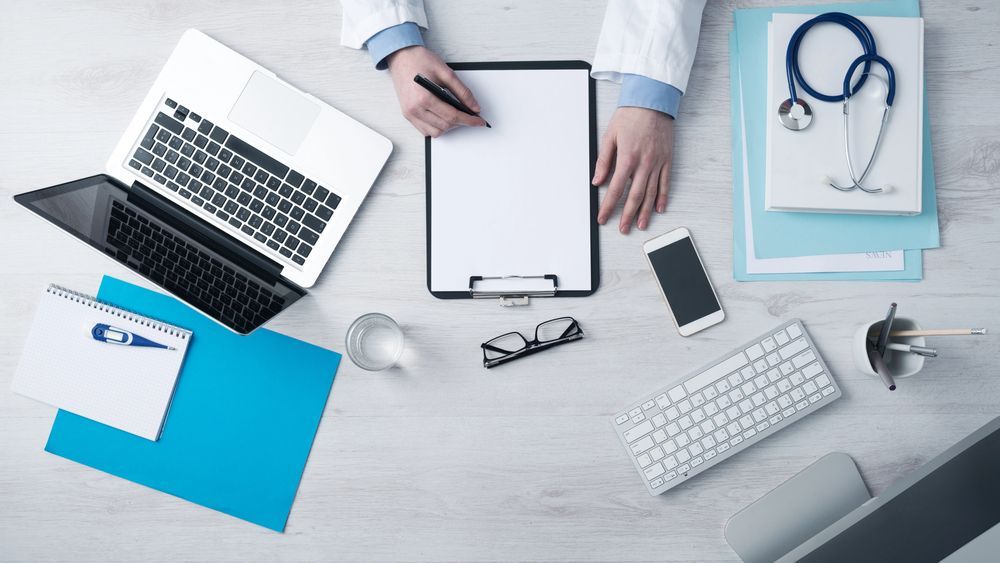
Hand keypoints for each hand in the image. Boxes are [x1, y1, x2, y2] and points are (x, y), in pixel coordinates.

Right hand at [386, 45, 486, 136]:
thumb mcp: (446, 72)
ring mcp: (410, 114)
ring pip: (436, 132)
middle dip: (461, 123)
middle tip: (470, 115)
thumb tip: (474, 106)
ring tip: (456, 115)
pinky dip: (437, 128)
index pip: (452, 116)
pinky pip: (425, 131)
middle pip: (445, 126)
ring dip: (449, 127)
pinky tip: (443, 117)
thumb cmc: (420, 61)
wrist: (402, 57)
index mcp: (424, 98)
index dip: (469, 120)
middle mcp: (415, 109)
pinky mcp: (407, 115)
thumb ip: (462, 91)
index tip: (479, 121)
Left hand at [592, 107, 674, 233]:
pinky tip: (659, 208)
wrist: (652, 102)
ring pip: (651, 193)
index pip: (615, 189)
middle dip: (627, 215)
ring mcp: (657, 163)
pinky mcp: (666, 160)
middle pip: (635, 196)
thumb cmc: (630, 116)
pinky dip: (662, 197)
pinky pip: (665, 182)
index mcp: (627, 158)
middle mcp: (644, 163)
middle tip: (622, 228)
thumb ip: (603, 161)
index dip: (608, 206)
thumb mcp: (609, 136)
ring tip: (641, 225)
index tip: (603, 217)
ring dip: (645, 211)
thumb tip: (597, 180)